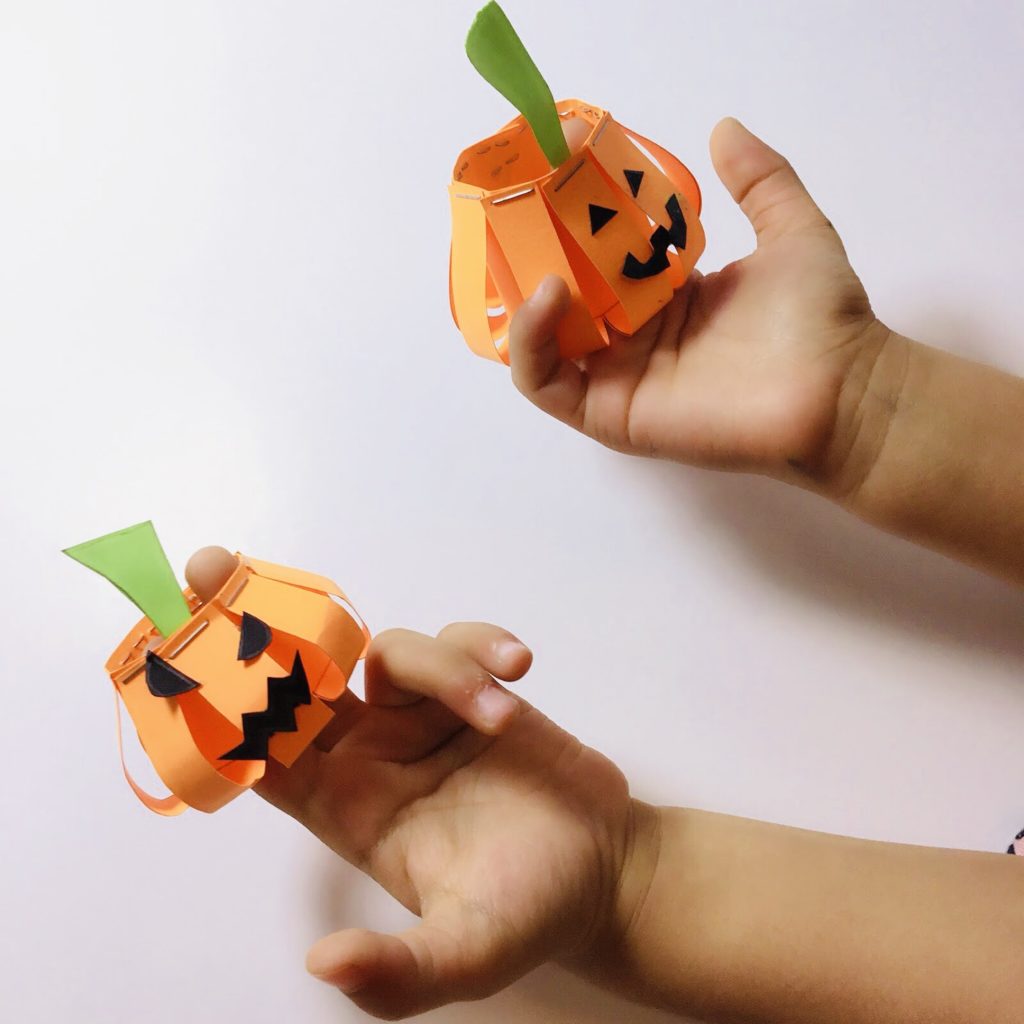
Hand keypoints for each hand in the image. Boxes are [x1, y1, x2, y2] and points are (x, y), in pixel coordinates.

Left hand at [186, 547, 639, 1019]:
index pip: (261, 751)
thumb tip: (324, 964)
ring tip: (501, 714)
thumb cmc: (527, 915)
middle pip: (295, 676)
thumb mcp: (465, 956)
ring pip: (393, 652)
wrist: (602, 871)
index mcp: (346, 808)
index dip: (215, 705)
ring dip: (442, 667)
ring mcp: (421, 716)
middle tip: (210, 565)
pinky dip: (482, 645)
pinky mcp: (474, 691)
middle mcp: (372, 753)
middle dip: (251, 623)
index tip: (175, 654)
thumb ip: (400, 972)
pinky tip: (517, 667)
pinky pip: (458, 642)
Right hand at [510, 118, 893, 487]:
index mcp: (668, 296)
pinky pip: (544, 384)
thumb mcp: (792, 229)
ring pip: (542, 339)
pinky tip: (550, 295)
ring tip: (537, 250)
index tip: (559, 165)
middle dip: (536, 247)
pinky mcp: (610, 413)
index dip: (575, 216)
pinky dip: (530, 342)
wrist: (842, 393)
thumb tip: (723, 127)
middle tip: (522, 201)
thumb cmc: (821, 319)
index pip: (600, 255)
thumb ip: (761, 179)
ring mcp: (619, 377)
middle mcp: (636, 336)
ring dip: (525, 293)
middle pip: (563, 292)